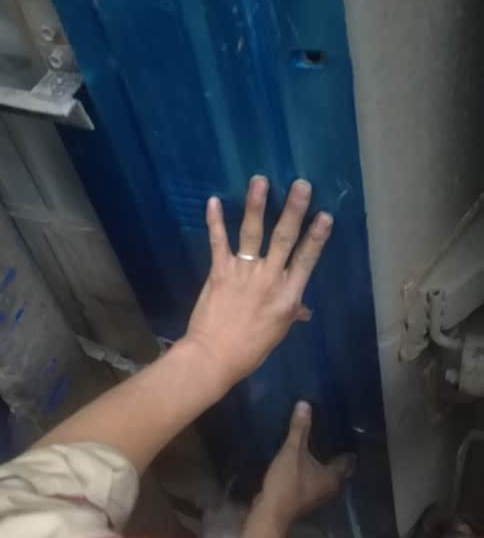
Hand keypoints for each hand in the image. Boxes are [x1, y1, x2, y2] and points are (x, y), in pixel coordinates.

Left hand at [181, 176, 332, 390]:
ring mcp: (243, 273)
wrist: (214, 357)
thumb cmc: (250, 349)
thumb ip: (291, 312)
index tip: (325, 214)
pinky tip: (212, 200)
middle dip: (293, 210)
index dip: (316, 237)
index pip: (307, 260)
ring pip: (252, 233)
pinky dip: (214, 221)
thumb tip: (304, 309)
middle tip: (301, 185)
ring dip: (256, 205)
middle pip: (284, 239)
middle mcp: (269, 279)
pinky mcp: (220, 271)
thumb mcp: (278, 331)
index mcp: (288, 295)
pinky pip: (218, 242)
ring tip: (259, 181)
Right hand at [257, 400, 354, 528]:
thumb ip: (299, 429)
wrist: (271, 511)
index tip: (348, 434)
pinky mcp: (304, 497)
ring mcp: (317, 495)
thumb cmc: (288, 481)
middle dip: (337, 455)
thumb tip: (305, 404)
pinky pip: (314, 480)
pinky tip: (304, 461)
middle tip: (333, 436)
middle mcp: (330, 487)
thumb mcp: (292, 451)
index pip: (347, 461)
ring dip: (324, 464)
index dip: (348, 449)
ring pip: (326, 476)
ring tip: (318, 446)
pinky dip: (313, 470)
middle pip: (339, 470)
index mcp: (332, 477)